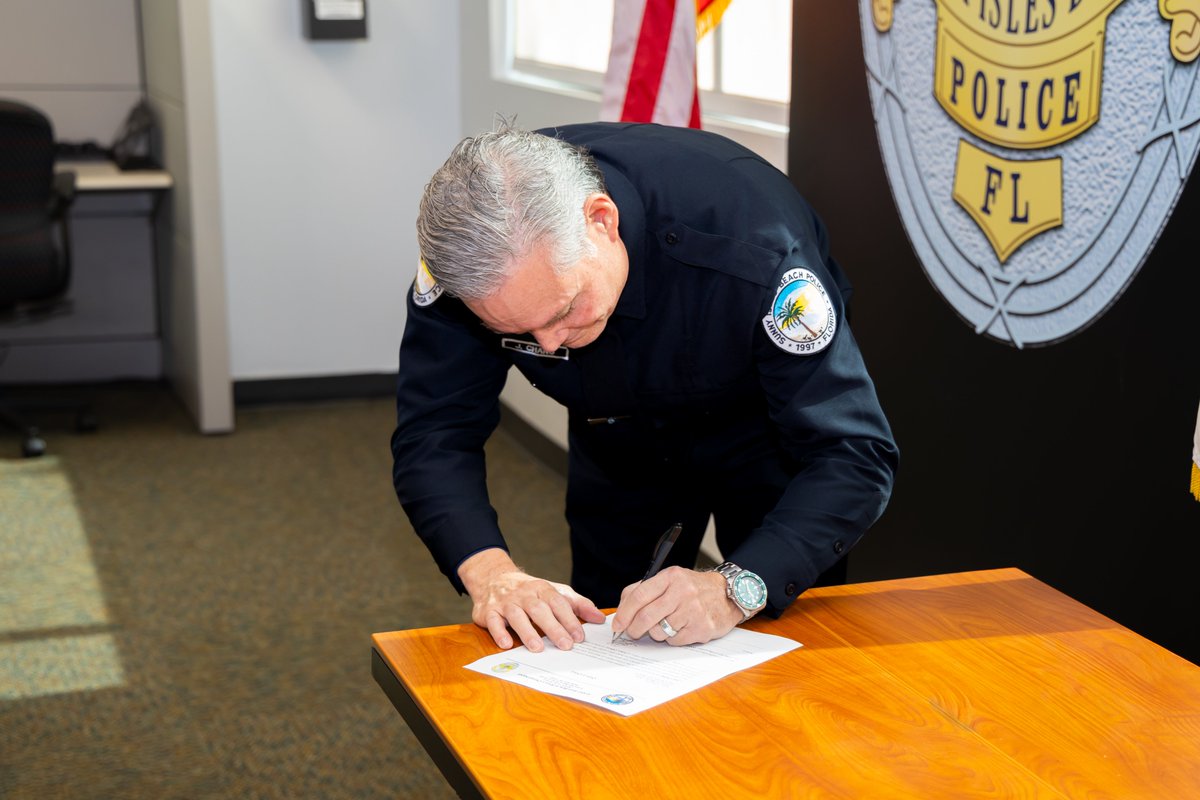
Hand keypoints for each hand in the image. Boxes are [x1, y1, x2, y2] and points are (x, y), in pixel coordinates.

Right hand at [458, 548, 604, 651]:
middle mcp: (524, 594)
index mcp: (542, 589)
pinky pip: (493, 621)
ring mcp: (506, 602)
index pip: (558, 603)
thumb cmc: (530, 591)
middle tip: (565, 645)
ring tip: (538, 648)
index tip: (579, 636)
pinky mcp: (488, 611)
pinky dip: (499, 632)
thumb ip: (577, 605)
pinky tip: (506, 644)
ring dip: (527, 632)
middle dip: (553, 628)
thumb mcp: (554, 592)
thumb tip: (599, 618)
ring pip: (517, 615)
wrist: (494, 577)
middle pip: (539, 610)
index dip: (569, 619)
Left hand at [611, 566, 742, 645]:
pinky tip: (680, 628)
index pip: (639, 595)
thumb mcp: (670, 580)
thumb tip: (622, 610)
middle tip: (631, 632)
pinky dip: (671, 638)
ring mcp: (693, 611)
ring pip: (659, 631)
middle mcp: (682, 592)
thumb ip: (645, 590)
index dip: (624, 613)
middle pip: (646, 617)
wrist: (727, 594)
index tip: (617, 625)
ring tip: (664, 625)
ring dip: (655, 633)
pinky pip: (674, 641)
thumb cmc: (693, 588)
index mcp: (670, 577)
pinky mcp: (701, 628)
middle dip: (634, 629)